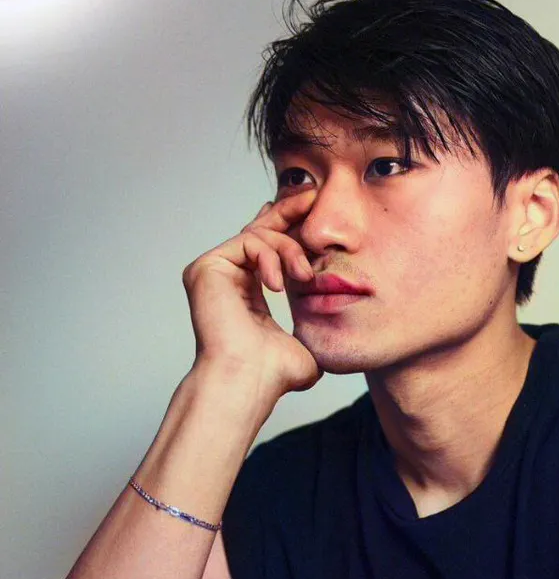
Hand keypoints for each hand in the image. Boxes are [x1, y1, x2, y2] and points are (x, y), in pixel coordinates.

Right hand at [182, 189, 322, 399]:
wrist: (249, 380)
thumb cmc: (273, 373)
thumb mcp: (304, 341)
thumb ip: (313, 325)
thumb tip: (333, 329)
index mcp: (244, 294)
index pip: (268, 250)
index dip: (292, 228)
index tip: (317, 211)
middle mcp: (224, 279)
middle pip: (259, 230)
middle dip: (290, 213)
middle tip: (315, 198)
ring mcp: (213, 272)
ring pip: (259, 236)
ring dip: (289, 249)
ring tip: (304, 276)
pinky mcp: (206, 267)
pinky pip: (248, 241)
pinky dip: (270, 255)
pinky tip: (279, 283)